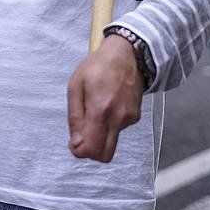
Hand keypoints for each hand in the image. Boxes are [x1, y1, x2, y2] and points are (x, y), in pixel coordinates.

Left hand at [66, 34, 143, 162]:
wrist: (127, 54)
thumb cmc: (98, 66)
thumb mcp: (76, 86)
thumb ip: (75, 117)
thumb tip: (76, 142)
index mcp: (100, 110)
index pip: (92, 149)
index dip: (79, 151)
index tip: (74, 142)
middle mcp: (118, 118)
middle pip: (105, 155)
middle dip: (91, 152)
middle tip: (82, 136)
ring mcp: (129, 118)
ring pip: (111, 141)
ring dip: (100, 133)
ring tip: (96, 107)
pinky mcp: (135, 116)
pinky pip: (119, 129)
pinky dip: (110, 124)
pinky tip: (107, 104)